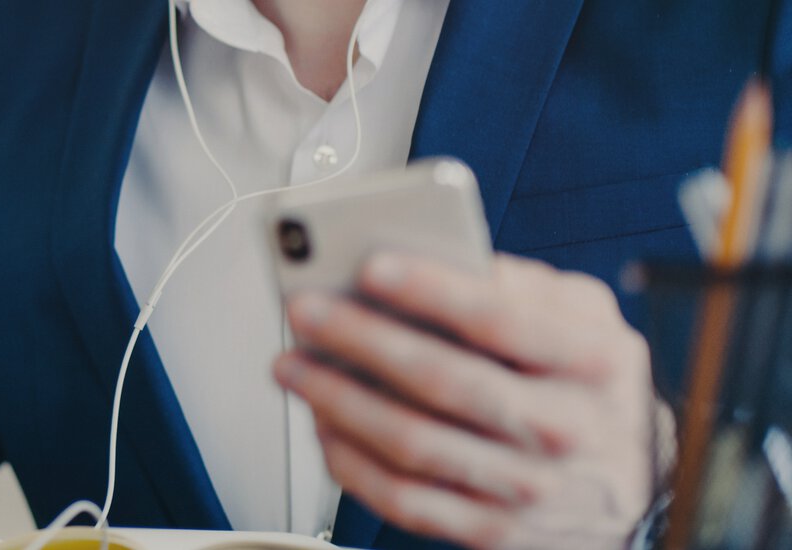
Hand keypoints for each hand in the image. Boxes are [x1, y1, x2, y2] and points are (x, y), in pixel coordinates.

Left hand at [275, 253, 660, 548]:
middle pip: (442, 380)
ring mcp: (527, 487)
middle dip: (361, 340)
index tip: (369, 265)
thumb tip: (439, 256)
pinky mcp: (493, 530)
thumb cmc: (592, 384)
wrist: (639, 484)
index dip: (431, 290)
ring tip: (295, 366)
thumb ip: (523, 283)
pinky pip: (405, 500)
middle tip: (306, 311)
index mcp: (591, 361)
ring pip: (412, 444)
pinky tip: (322, 426)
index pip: (501, 320)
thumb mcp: (588, 317)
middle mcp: (562, 428)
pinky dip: (351, 463)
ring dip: (338, 401)